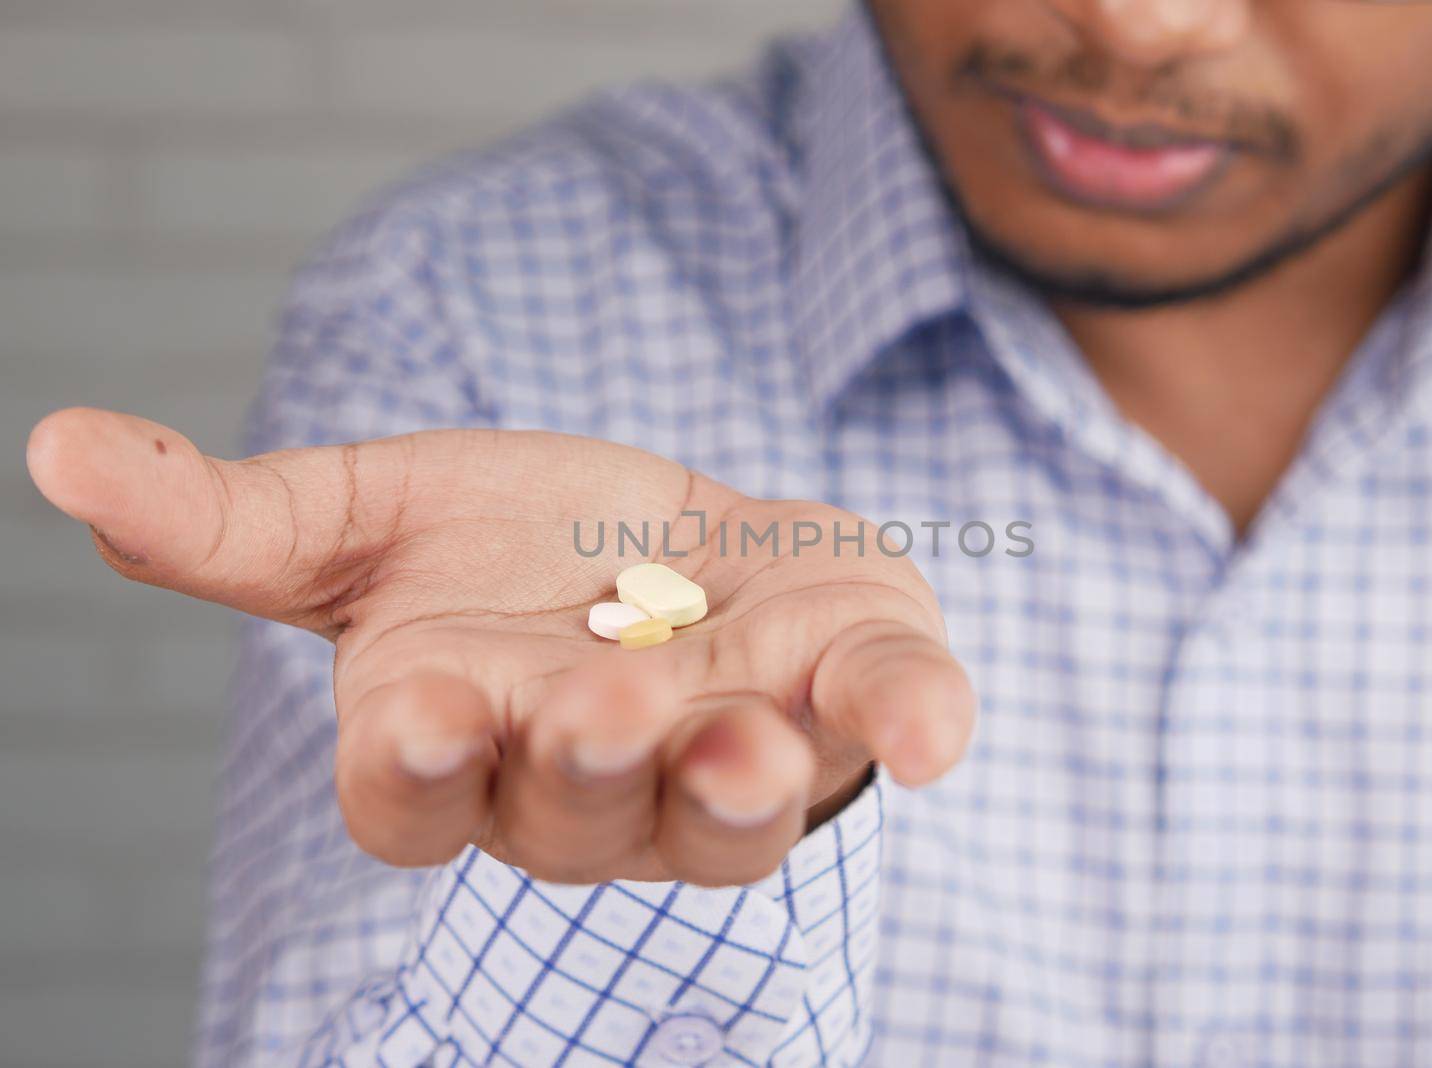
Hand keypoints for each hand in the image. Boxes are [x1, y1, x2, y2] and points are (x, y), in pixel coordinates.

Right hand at [26, 408, 975, 884]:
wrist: (676, 544)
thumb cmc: (512, 547)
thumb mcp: (372, 514)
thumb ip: (233, 520)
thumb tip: (57, 448)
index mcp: (462, 736)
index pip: (412, 799)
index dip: (408, 771)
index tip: (416, 717)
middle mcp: (590, 782)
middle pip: (570, 816)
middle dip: (585, 766)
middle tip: (602, 703)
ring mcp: (724, 757)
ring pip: (722, 817)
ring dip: (733, 786)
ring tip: (751, 739)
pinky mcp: (839, 699)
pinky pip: (878, 727)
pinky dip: (909, 724)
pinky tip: (934, 731)